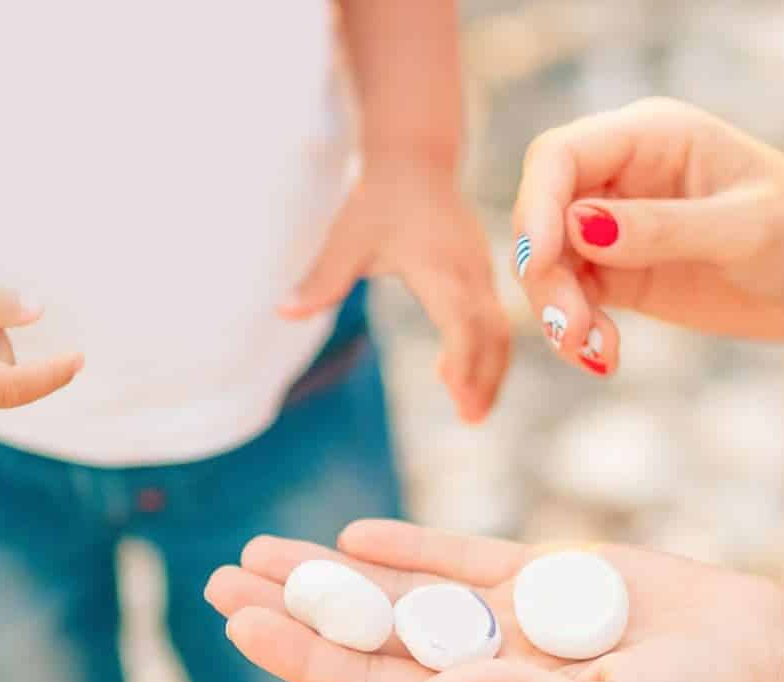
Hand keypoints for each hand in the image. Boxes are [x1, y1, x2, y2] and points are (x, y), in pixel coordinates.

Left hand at [205, 520, 783, 681]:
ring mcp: (510, 622)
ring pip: (398, 594)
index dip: (306, 658)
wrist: (761, 660)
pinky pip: (459, 559)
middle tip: (220, 579)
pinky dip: (408, 547)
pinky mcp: (543, 578)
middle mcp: (484, 671)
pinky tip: (353, 536)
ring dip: (330, 575)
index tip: (244, 628)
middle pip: (366, 637)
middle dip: (293, 612)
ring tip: (261, 550)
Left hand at [282, 161, 510, 422]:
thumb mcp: (347, 238)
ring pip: (500, 331)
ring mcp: (481, 273)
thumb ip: (322, 279)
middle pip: (492, 337)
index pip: (463, 326)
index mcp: (441, 269)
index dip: (464, 364)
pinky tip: (455, 371)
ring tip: (472, 410)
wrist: (415, 159)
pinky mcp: (481, 273)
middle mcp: (470, 274)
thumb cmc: (380, 199)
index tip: (456, 398)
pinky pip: (494, 319)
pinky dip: (485, 351)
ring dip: (490, 371)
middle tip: (471, 420)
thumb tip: (283, 312)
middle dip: (485, 380)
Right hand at [514, 99, 783, 371]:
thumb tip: (579, 227)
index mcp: (651, 135)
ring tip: (594, 352)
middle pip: (543, 214)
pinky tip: (605, 358)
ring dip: (557, 311)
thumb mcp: (745, 229)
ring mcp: (619, 226)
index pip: (559, 156)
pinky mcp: (626, 273)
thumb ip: (664, 228)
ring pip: (551, 264)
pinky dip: (578, 332)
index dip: (536, 206)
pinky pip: (576, 299)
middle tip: (573, 330)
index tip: (542, 264)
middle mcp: (624, 174)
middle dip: (545, 275)